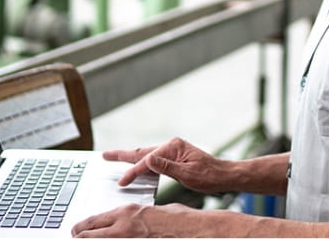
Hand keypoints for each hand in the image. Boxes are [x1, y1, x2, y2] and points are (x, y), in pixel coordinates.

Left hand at [71, 203, 194, 237]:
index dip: (79, 229)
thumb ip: (131, 217)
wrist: (189, 228)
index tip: (76, 232)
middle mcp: (121, 227)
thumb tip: (122, 222)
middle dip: (79, 238)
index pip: (90, 221)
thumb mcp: (148, 211)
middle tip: (76, 238)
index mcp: (125, 212)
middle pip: (85, 235)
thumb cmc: (175, 218)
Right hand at [105, 137, 232, 193]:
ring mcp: (173, 151)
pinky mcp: (174, 157)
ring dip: (130, 158)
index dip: (133, 172)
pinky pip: (153, 160)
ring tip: (113, 158)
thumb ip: (167, 167)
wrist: (223, 175)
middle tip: (105, 156)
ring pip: (146, 155)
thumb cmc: (209, 176)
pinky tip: (135, 166)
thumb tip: (149, 159)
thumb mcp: (188, 174)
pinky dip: (141, 163)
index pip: (148, 161)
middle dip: (122, 155)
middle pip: (142, 152)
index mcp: (174, 147)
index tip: (122, 182)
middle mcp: (172, 145)